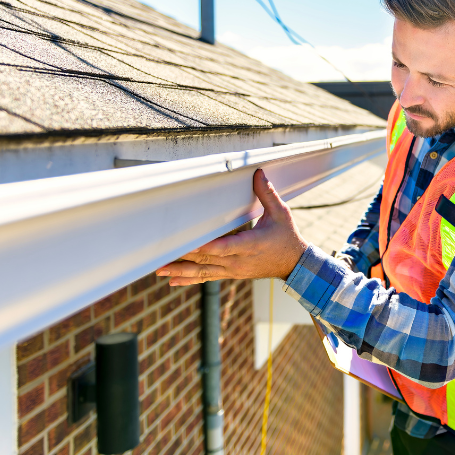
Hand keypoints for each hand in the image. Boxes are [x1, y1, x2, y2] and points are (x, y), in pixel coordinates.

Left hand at [156, 169, 308, 285]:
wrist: (294, 264)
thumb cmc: (287, 237)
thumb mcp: (281, 213)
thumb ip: (267, 194)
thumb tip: (257, 173)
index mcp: (251, 245)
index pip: (224, 247)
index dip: (205, 247)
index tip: (188, 244)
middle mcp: (239, 261)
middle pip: (207, 259)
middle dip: (184, 257)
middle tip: (161, 255)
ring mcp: (234, 270)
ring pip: (204, 271)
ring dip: (181, 271)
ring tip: (160, 270)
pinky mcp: (231, 274)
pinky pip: (208, 278)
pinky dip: (190, 280)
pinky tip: (173, 282)